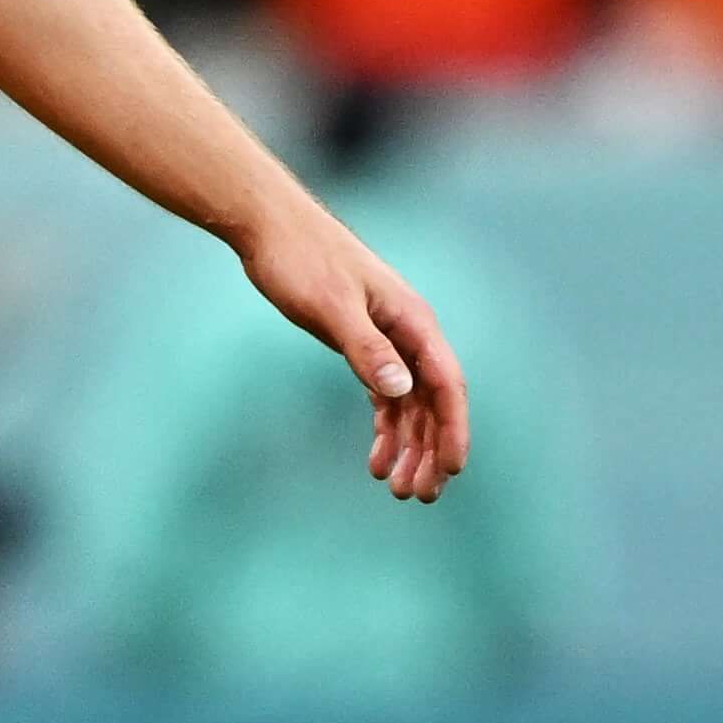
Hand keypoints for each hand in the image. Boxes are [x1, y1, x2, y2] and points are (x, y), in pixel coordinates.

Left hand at [236, 205, 470, 502]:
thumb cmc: (300, 261)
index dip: (453, 429)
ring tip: (397, 488)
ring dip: (408, 445)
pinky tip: (376, 458)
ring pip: (410, 402)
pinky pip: (386, 393)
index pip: (446, 384)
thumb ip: (366, 349)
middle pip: (432, 400)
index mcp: (413, 321)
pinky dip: (385, 427)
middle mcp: (408, 331)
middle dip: (430, 449)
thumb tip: (402, 389)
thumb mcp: (331, 307)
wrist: (270, 227)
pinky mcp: (363, 342)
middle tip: (418, 495)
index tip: (451, 470)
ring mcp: (387, 337)